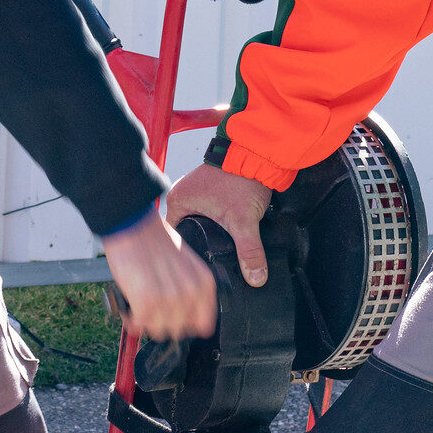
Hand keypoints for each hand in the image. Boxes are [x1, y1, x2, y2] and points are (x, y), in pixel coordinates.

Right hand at [103, 209, 216, 340]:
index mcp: (204, 283)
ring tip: (141, 306)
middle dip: (163, 322)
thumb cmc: (156, 242)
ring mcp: (169, 298)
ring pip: (159, 331)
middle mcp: (190, 292)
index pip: (203, 325)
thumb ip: (191, 291)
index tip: (173, 317)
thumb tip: (185, 319)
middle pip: (179, 330)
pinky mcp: (146, 301)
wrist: (133, 225)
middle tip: (153, 308)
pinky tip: (131, 308)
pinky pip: (141, 325)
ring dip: (147, 322)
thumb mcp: (186, 265)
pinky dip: (133, 319)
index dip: (185, 323)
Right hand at [167, 163, 273, 286]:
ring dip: (207, 233)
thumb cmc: (242, 177)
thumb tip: (255, 278)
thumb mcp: (243, 221)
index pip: (174, 237)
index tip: (198, 266)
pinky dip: (214, 222)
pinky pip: (206, 213)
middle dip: (199, 245)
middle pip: (185, 231)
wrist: (258, 154)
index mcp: (177, 201)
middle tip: (211, 260)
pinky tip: (224, 232)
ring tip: (218, 246)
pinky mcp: (208, 189)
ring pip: (196, 222)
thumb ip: (249, 252)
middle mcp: (181, 194)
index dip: (187, 254)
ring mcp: (194, 190)